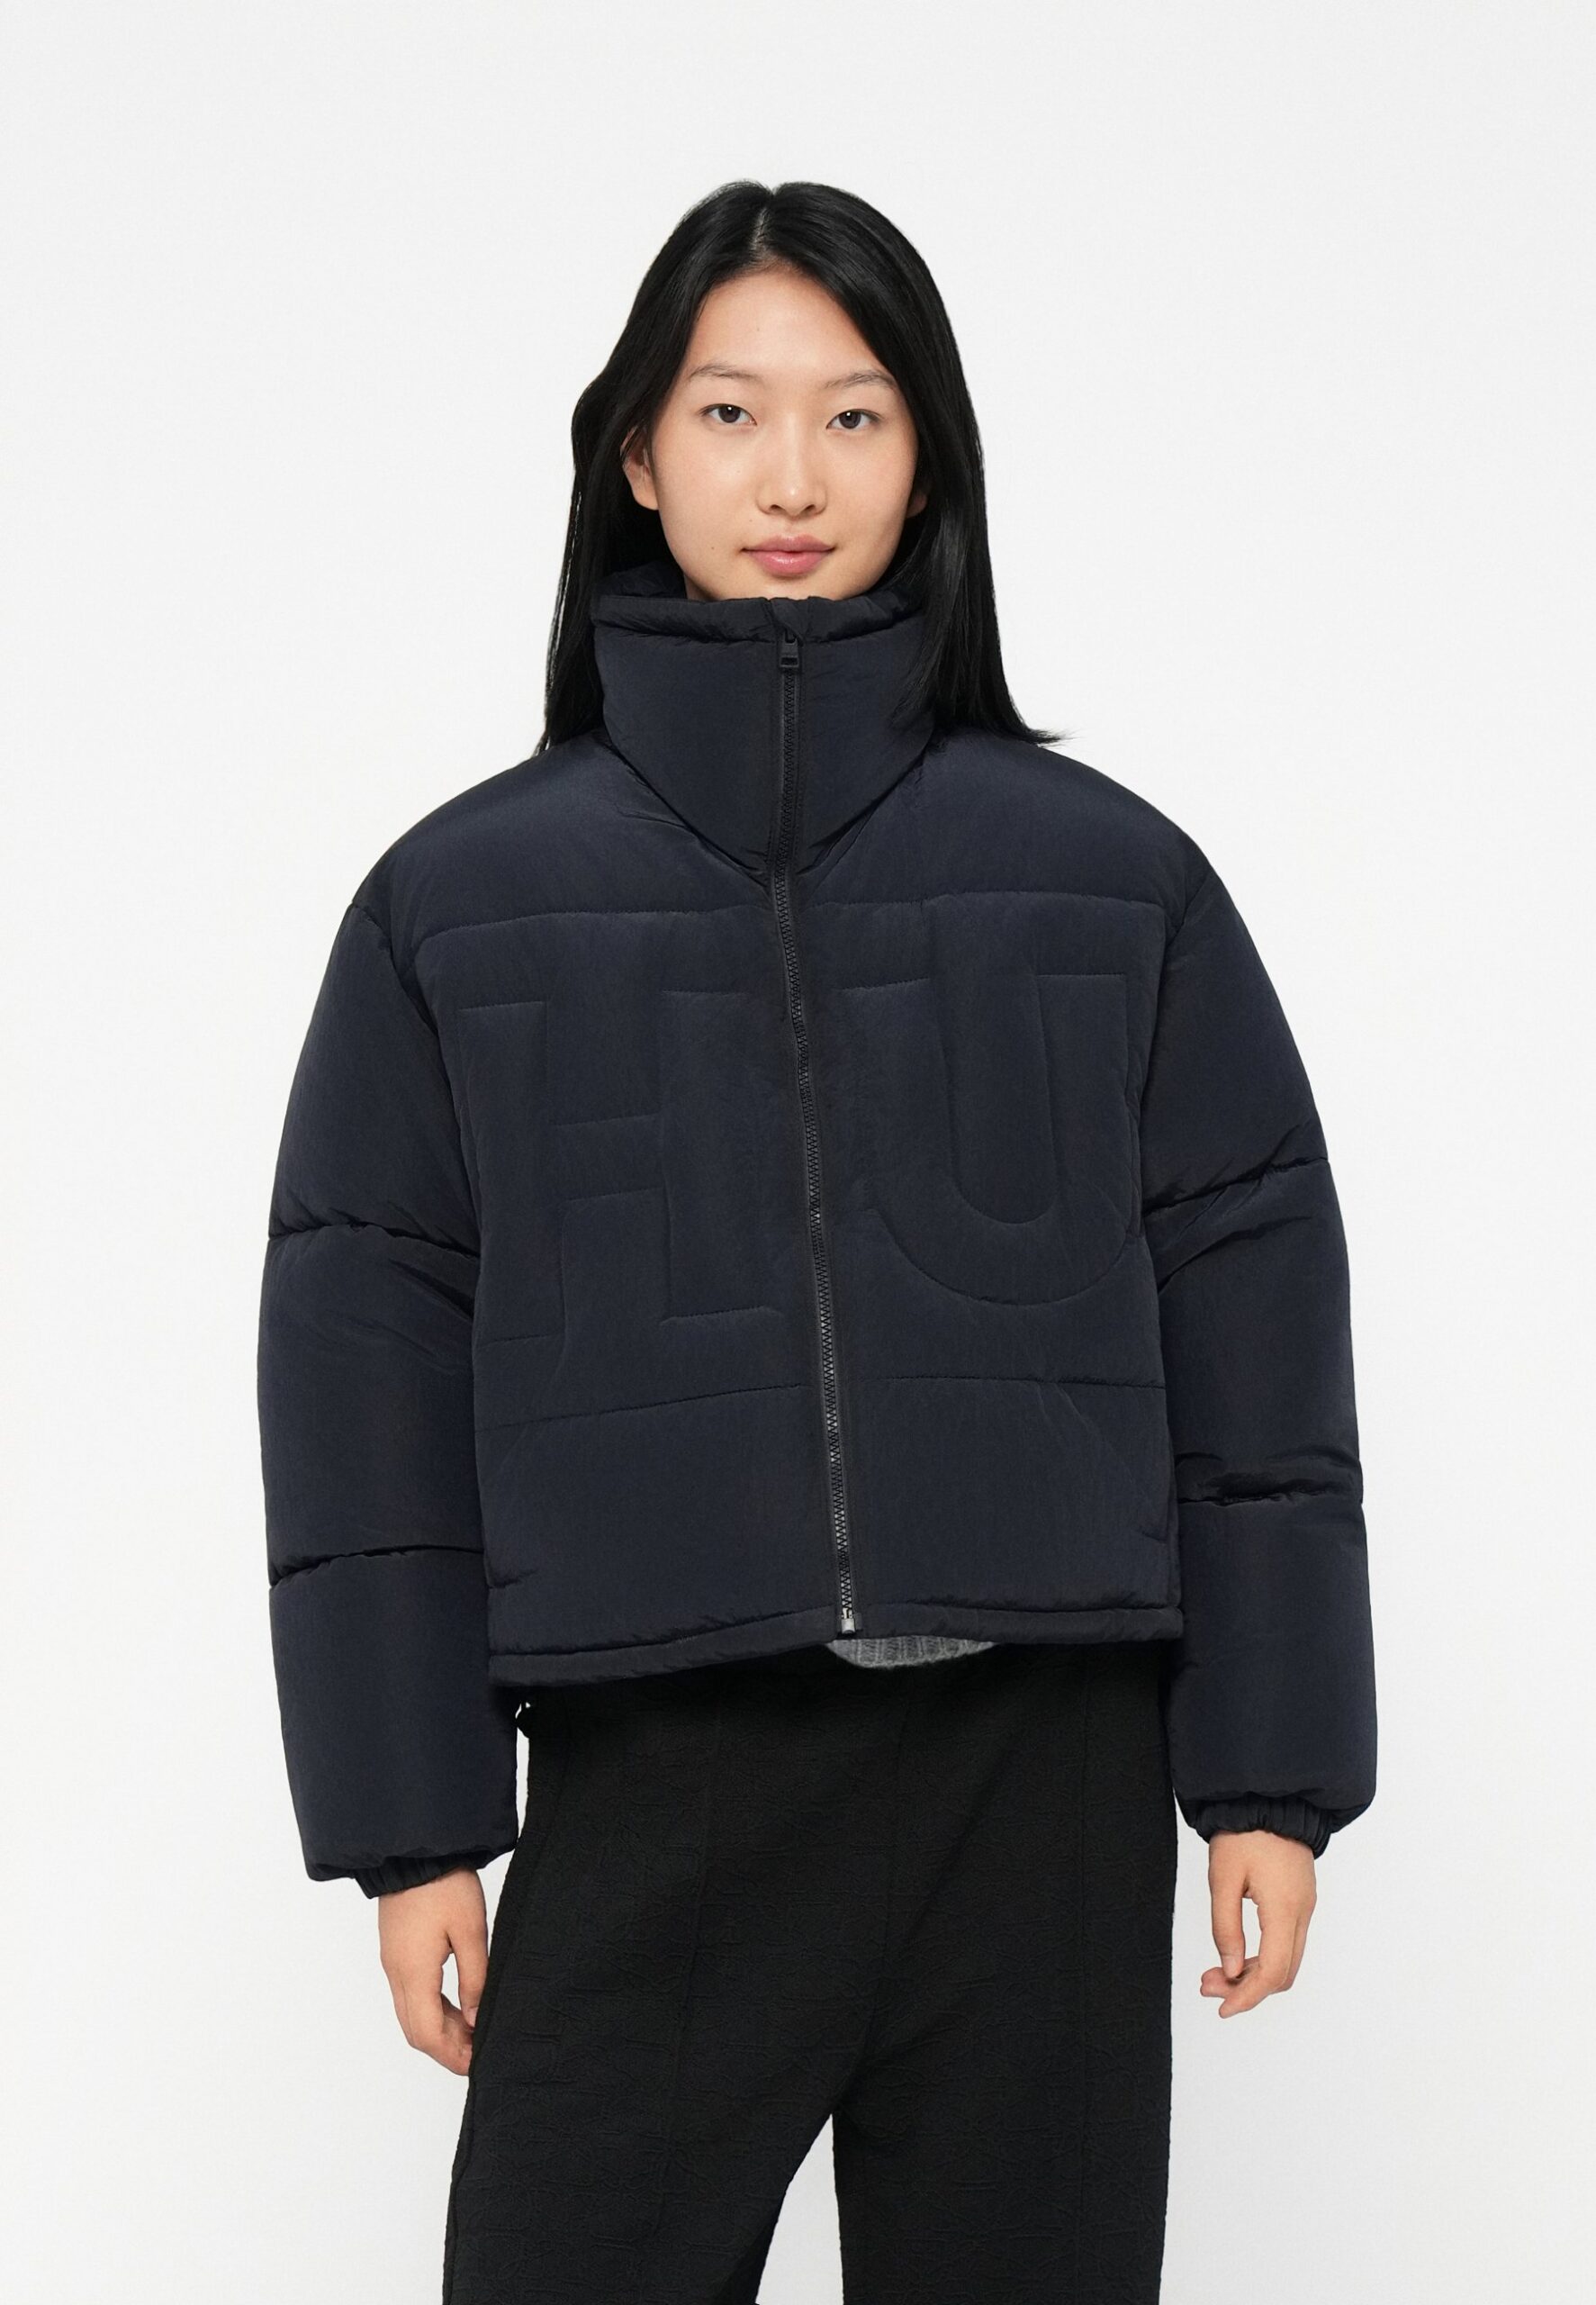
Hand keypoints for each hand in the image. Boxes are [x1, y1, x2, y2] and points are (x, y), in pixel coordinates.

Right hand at [377, 1868, 488, 2072]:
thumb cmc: (444, 1884)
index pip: (428, 2034)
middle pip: (415, 2031)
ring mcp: (393, 1963)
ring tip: (473, 2029)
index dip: (452, 2055)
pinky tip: (457, 2005)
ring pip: (410, 2015)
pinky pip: (409, 1996)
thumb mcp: (470, 1930)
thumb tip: (476, 2018)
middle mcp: (397, 1973)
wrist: (414, 1848)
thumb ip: (475, 1978)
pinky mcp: (396, 1952)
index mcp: (414, 1972)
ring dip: (439, 2030)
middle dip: (446, 2048)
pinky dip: (432, 2010)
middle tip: (478, 2050)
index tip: (477, 2062)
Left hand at [1199, 1830, 1316, 2017]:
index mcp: (1284, 1909)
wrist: (1269, 1798)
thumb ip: (1224, 1926)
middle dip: (1247, 1988)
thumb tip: (1229, 1970)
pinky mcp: (1301, 1899)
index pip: (1272, 1972)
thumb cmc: (1243, 1833)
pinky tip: (1236, 1953)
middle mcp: (1302, 1913)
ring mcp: (1305, 1906)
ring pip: (1286, 1960)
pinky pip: (1287, 1942)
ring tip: (1215, 1973)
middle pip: (1282, 1972)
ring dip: (1253, 1973)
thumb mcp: (1223, 1878)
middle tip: (1208, 1987)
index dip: (1247, 1996)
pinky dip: (1263, 1955)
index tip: (1223, 2008)